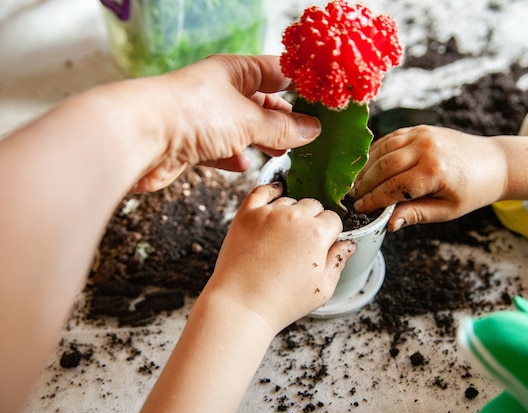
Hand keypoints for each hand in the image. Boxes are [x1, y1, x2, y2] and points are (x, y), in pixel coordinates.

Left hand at [132, 55, 321, 191]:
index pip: (276, 72)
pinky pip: (221, 150)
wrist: (140, 138)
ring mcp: (205, 119)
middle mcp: (220, 92)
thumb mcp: (249, 119)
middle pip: (261, 104)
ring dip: (262, 141)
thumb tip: (312, 130)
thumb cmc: (191, 114)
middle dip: (284, 120)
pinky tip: (243, 164)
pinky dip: (234, 158)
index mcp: (235, 72)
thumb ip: (282, 128)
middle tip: (309, 134)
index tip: (324, 101)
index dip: (301, 84)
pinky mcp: (192, 145)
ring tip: (284, 152)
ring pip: (243, 130)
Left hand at [209, 183, 355, 331]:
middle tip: (302, 243)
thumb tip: (349, 244)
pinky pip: (262, 191)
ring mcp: (269, 213)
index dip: (330, 233)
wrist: (242, 304)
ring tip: (284, 236)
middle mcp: (295, 217)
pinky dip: (271, 190)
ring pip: (290, 200)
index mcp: (317, 233)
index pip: (333, 219)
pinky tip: (276, 194)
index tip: (322, 245)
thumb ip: (338, 261)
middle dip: (312, 221)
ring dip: (291, 212)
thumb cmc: (282, 301)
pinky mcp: (247, 214)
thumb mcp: (322, 288)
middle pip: (313, 206)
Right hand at [350, 125, 507, 230]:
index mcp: (434, 171)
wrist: (494, 163)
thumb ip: (415, 214)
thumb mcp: (446, 210)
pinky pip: (390, 140)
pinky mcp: (419, 128)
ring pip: (382, 151)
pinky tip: (368, 167)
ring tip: (356, 185)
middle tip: (352, 199)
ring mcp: (422, 134)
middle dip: (365, 185)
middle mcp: (426, 148)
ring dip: (366, 168)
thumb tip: (389, 224)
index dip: (373, 200)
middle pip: (383, 167)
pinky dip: (376, 153)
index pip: (393, 187)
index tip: (359, 210)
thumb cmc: (472, 191)